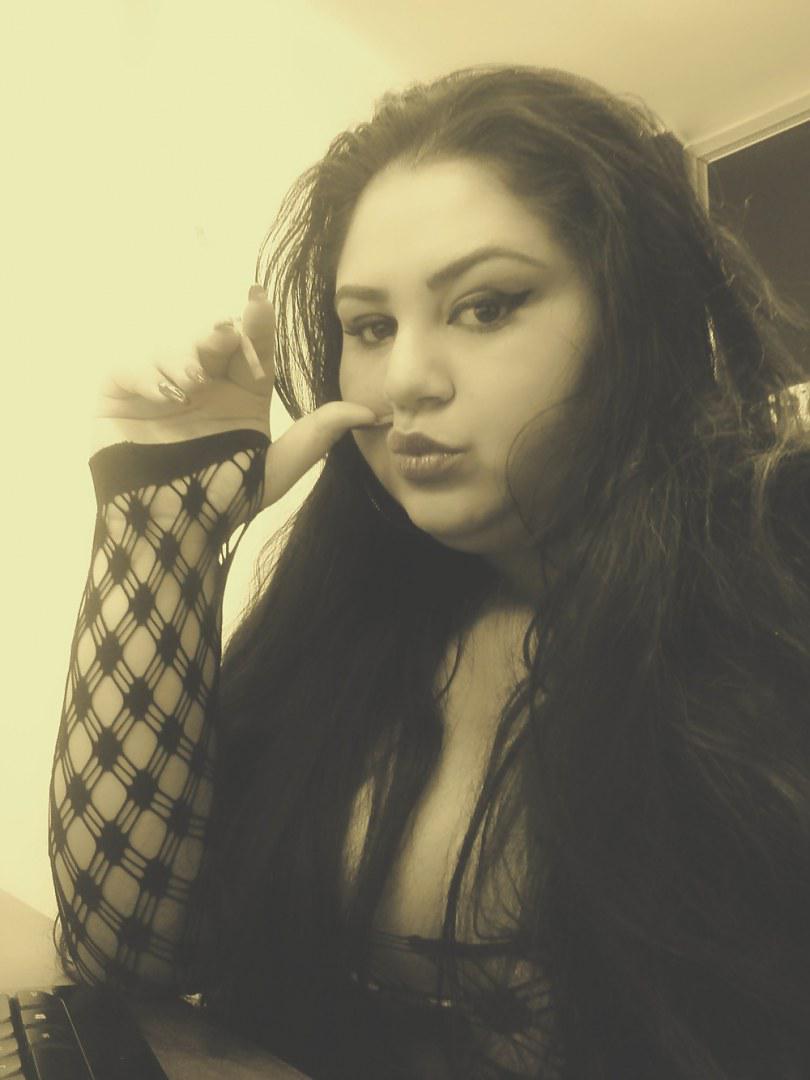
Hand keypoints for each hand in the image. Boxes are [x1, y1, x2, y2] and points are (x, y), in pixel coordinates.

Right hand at [94, 285, 380, 507]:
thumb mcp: (278, 466)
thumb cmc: (224, 499)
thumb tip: (371, 413)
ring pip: (174, 349)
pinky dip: (150, 375)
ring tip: (196, 380)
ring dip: (186, 358)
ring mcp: (162, 386)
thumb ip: (320, 434)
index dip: (256, 322)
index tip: (260, 300)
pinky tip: (169, 396)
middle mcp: (205, 381)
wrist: (173, 532)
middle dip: (221, 333)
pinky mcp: (121, 394)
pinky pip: (132, 370)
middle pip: (213, 339)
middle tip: (229, 332)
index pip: (253, 346)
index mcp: (242, 390)